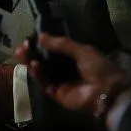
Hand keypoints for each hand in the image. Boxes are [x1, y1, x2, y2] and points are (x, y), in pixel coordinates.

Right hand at [15, 34, 129, 114]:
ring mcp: (61, 81)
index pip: (55, 48)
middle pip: (46, 60)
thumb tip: (41, 36)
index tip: (32, 38)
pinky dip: (38, 74)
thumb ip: (61, 44)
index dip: (43, 43)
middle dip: (33, 52)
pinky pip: (45, 83)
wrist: (108, 92)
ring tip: (22, 53)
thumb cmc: (99, 67)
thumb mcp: (82, 50)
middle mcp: (67, 68)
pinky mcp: (58, 93)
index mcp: (75, 56)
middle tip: (22, 46)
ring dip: (32, 62)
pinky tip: (33, 65)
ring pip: (43, 71)